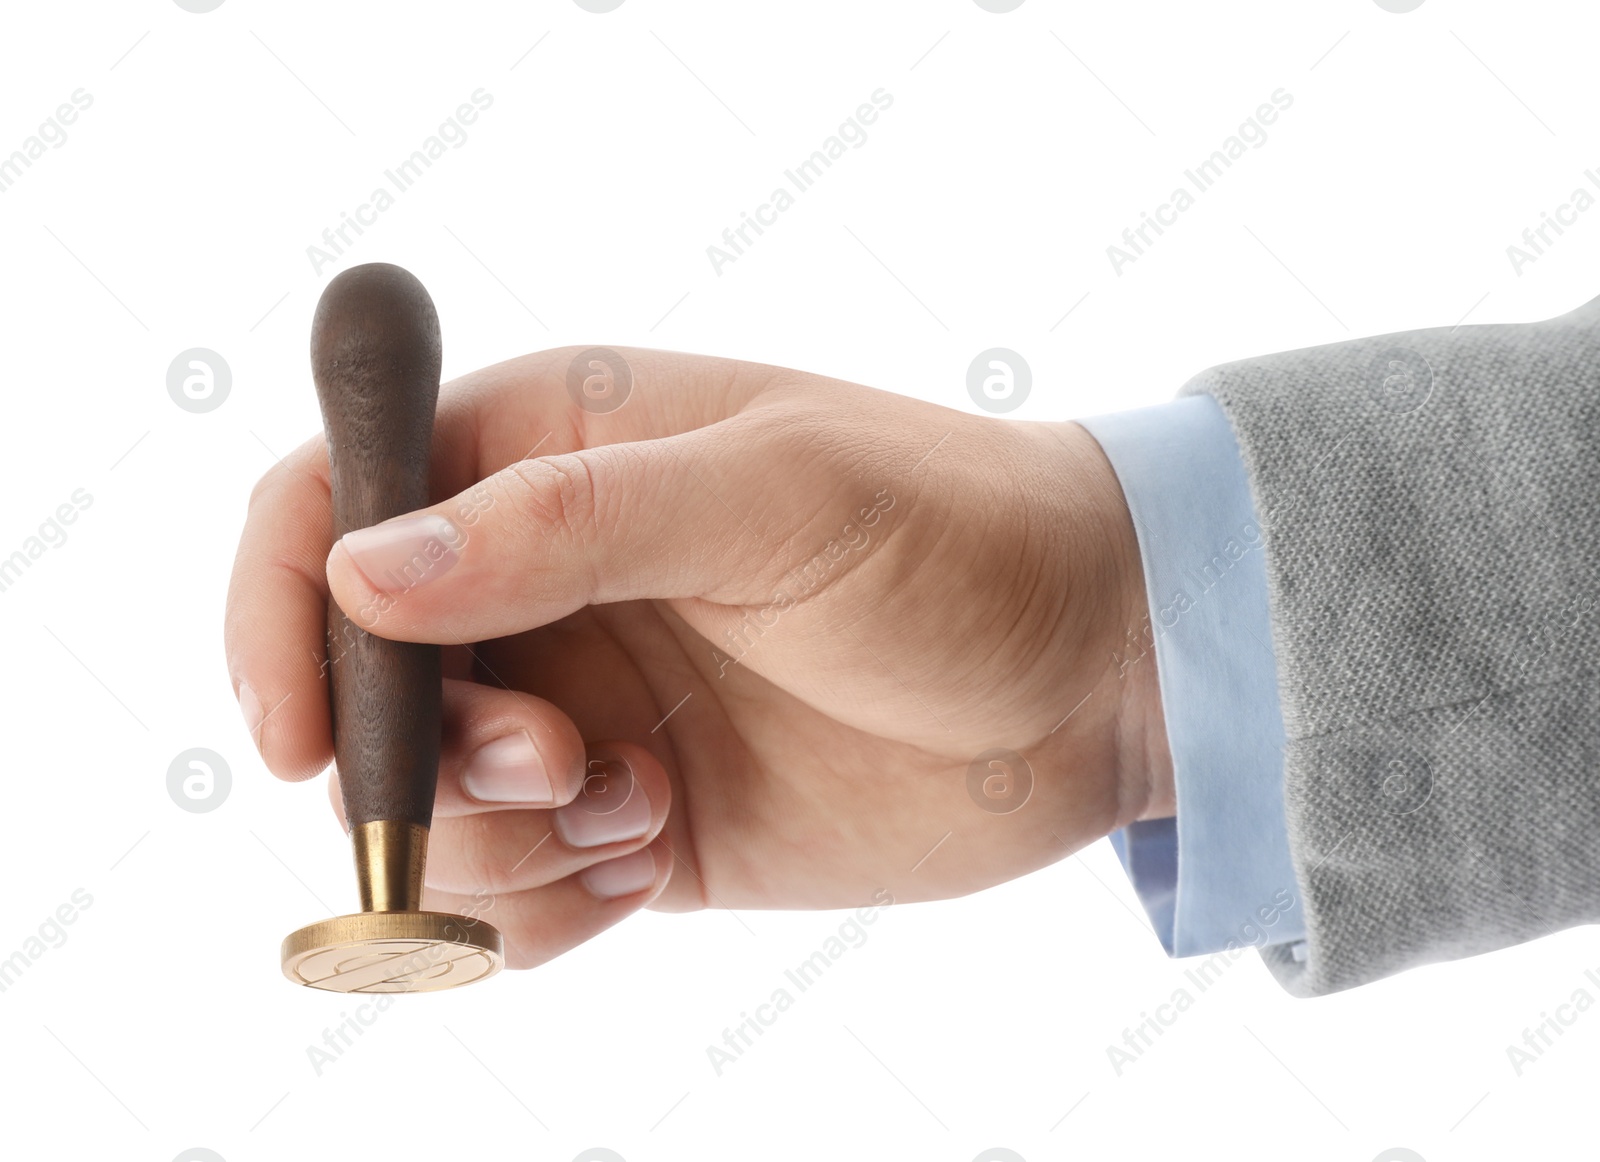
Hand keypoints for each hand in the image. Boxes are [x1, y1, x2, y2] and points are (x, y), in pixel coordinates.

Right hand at [225, 348, 1170, 967]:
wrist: (1091, 671)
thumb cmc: (956, 536)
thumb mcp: (777, 494)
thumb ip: (570, 524)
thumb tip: (366, 570)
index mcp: (552, 454)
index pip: (331, 508)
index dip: (280, 614)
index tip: (297, 737)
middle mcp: (546, 583)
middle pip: (362, 688)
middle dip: (421, 758)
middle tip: (557, 761)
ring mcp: (585, 708)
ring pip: (428, 813)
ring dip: (501, 843)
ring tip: (642, 806)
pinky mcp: (632, 821)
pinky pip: (511, 897)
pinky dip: (544, 912)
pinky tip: (654, 859)